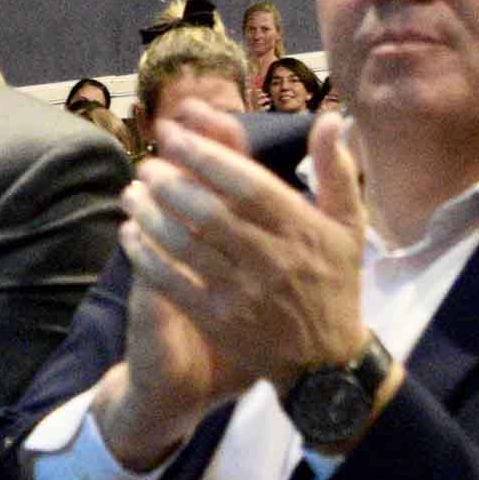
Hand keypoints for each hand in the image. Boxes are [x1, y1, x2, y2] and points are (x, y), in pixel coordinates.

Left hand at [97, 106, 367, 470]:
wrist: (326, 362)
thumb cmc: (336, 284)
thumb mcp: (349, 226)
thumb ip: (337, 171)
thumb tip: (331, 117)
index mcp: (302, 229)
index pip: (246, 184)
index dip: (205, 155)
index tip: (174, 134)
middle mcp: (272, 259)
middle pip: (209, 212)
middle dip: (170, 182)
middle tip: (146, 163)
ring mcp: (243, 294)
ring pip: (187, 245)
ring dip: (152, 215)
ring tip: (131, 192)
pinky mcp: (219, 322)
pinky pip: (173, 283)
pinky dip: (146, 257)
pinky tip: (129, 234)